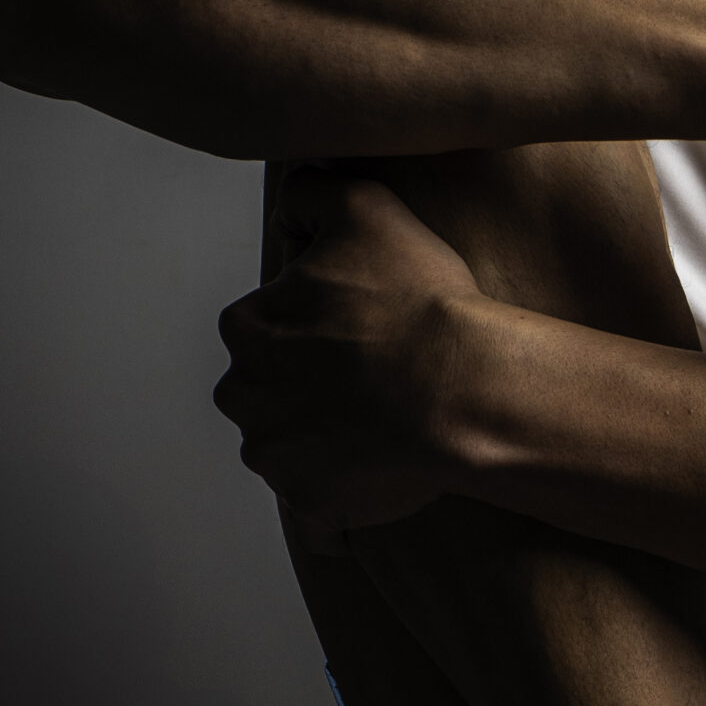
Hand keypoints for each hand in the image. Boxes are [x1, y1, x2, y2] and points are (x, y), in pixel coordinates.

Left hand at [214, 168, 478, 537]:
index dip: (313, 328)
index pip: (264, 328)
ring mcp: (276, 458)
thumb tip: (292, 207)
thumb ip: (312, 191)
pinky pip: (319, 514)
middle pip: (267, 394)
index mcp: (248, 328)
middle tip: (371, 384)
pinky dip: (342, 506)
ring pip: (288, 451)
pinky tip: (382, 485)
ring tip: (383, 433)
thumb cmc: (416, 302)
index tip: (359, 332)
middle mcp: (245, 396)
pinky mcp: (311, 505)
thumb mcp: (363, 205)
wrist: (460, 389)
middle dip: (306, 392)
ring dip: (323, 446)